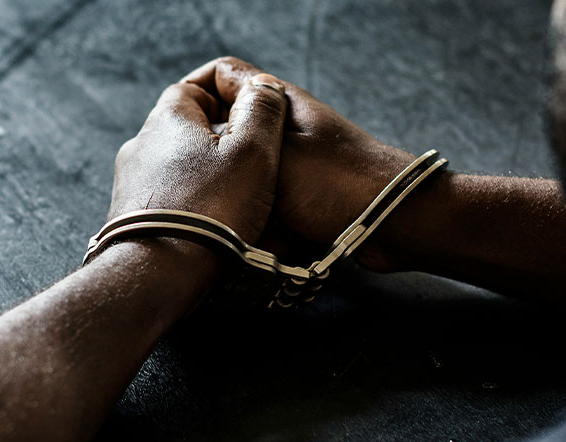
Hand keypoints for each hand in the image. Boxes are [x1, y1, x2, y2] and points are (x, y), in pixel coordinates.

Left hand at [109, 72, 287, 245]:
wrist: (160, 273)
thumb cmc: (211, 209)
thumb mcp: (254, 151)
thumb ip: (263, 110)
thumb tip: (263, 84)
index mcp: (168, 120)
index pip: (192, 87)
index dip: (224, 94)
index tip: (249, 115)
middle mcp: (141, 146)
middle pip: (184, 128)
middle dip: (217, 138)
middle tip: (250, 159)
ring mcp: (131, 184)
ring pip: (175, 165)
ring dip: (203, 172)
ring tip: (235, 194)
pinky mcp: (130, 217)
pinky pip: (166, 197)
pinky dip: (189, 200)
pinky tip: (209, 219)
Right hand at [181, 57, 415, 247]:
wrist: (393, 223)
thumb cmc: (333, 183)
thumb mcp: (272, 154)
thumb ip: (234, 138)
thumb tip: (199, 134)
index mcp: (276, 101)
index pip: (221, 76)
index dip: (193, 94)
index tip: (172, 130)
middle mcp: (284, 128)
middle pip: (231, 135)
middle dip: (219, 165)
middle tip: (203, 190)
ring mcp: (295, 163)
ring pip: (247, 178)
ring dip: (245, 203)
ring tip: (242, 221)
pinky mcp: (305, 196)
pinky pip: (269, 207)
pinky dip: (267, 223)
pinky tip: (269, 241)